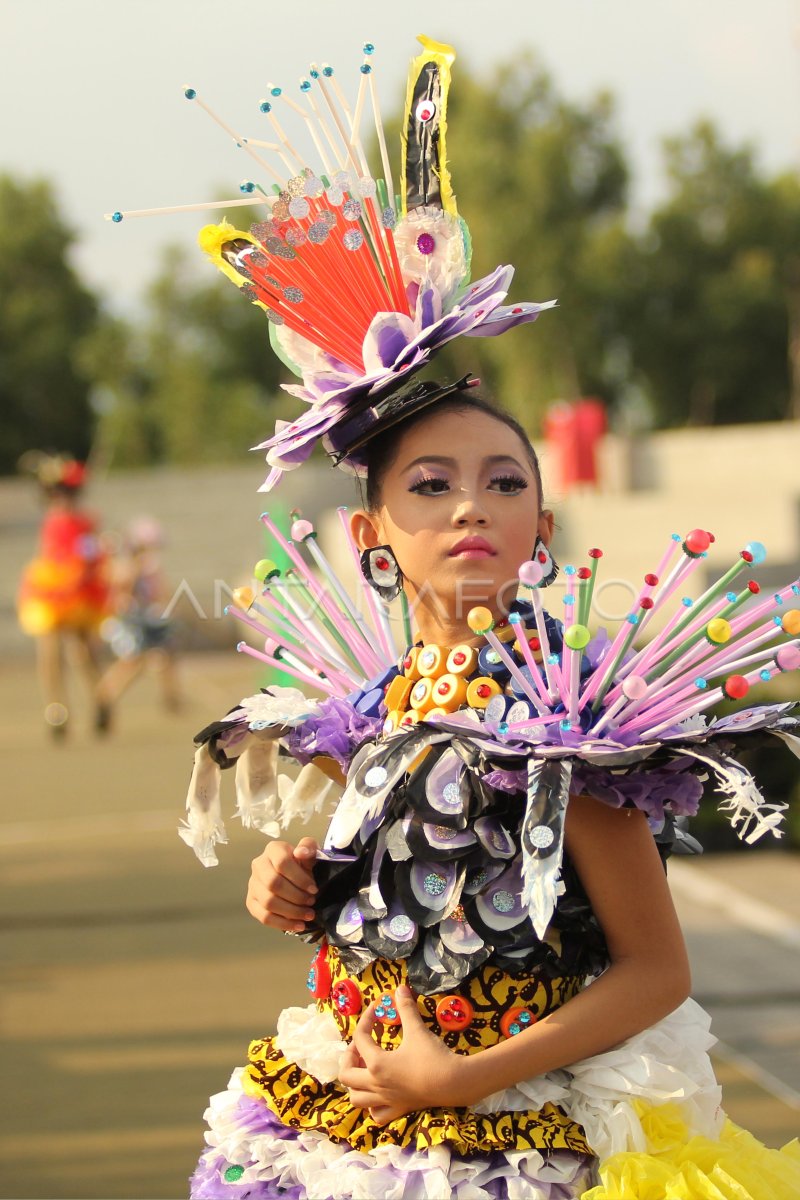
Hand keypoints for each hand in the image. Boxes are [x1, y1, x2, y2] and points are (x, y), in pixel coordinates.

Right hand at [245, 837, 317, 931]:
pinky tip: (298, 925)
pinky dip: (283, 924)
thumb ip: (308, 847)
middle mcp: (258, 865)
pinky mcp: (252, 902)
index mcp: (273, 850)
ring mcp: (253, 884)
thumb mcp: (310, 853)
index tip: (314, 889)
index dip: (299, 878)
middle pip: (273, 884)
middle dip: (296, 896)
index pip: (282, 863)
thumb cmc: (303, 863)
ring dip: (291, 912)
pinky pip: (264, 917)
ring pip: (268, 902)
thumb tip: (301, 852)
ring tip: (308, 915)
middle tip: (312, 902)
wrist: (294, 876)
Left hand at [338, 986, 469, 1124]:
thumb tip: (400, 987)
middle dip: (349, 1057)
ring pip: (356, 1099)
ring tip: (366, 1069)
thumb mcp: (417, 1029)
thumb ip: (406, 1008)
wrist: (453, 1083)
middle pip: (347, 1075)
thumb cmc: (433, 1056)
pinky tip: (380, 1093)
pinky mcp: (399, 1109)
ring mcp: (386, 1100)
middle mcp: (376, 1084)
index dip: (366, 1019)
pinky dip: (372, 1105)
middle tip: (361, 1046)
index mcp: (377, 1063)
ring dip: (355, 1084)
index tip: (377, 1010)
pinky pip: (377, 1114)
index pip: (360, 1038)